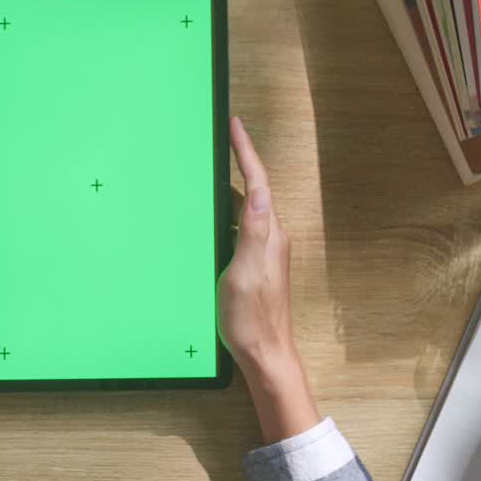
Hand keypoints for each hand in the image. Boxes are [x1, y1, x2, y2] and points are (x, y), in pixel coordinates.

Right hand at [219, 117, 319, 442]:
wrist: (265, 355)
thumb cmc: (252, 319)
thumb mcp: (246, 272)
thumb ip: (253, 230)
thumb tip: (258, 190)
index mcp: (268, 234)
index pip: (256, 182)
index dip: (245, 151)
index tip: (234, 125)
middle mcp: (270, 238)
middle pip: (252, 190)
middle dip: (238, 162)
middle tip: (220, 138)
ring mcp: (263, 252)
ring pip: (245, 209)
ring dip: (230, 189)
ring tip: (211, 171)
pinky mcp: (254, 266)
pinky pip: (239, 229)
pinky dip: (225, 215)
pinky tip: (211, 219)